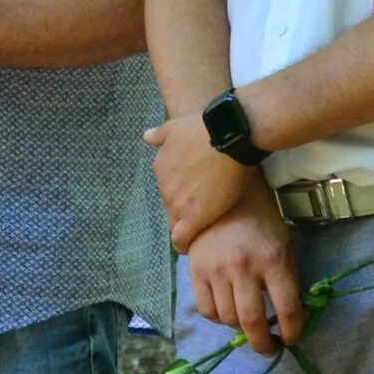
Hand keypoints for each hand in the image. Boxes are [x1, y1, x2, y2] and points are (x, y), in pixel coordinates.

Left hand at [143, 104, 254, 251]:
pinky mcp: (194, 217)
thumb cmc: (206, 127)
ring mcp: (178, 204)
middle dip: (185, 208)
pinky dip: (184, 243)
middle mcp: (165, 187)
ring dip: (189, 222)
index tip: (192, 196)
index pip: (168, 190)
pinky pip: (181, 239)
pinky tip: (190, 247)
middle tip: (205, 206)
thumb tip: (145, 136)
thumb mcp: (177, 125)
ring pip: (178, 222)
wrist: (227, 136)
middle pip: (172, 207)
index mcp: (161, 168)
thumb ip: (160, 134)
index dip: (181, 194)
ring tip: (207, 221)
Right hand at [188, 198, 305, 356]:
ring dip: (240, 329)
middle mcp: (244, 267)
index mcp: (273, 260)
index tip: (291, 339)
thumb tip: (292, 317)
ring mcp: (217, 270)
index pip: (287, 308)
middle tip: (269, 348)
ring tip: (248, 324)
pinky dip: (218, 319)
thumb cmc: (262, 223)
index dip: (292, 331)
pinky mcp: (196, 272)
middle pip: (253, 321)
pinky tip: (227, 313)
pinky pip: (206, 310)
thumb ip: (287, 280)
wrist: (223, 197)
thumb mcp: (284, 246)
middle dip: (263, 343)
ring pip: (228, 319)